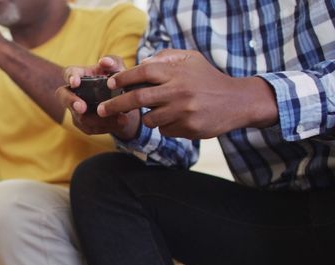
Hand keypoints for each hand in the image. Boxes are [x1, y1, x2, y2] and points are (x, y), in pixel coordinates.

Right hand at [56, 56, 141, 139]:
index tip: (75, 82)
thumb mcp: (119, 69)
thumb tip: (105, 61)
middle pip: (63, 97)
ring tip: (120, 118)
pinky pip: (91, 129)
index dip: (70, 77)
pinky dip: (107, 126)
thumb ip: (113, 62)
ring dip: (99, 119)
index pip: (68, 73)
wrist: (126, 102)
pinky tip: (120, 122)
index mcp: (80, 75)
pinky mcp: (84, 125)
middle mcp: (74, 93)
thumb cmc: (117, 79)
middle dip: (71, 103)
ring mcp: (76, 111)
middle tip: (82, 108)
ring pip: (81, 118)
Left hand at [101, 49, 277, 138]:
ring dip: (150, 117)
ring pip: (150, 119)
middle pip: (137, 99)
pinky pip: (165, 130)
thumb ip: (165, 59)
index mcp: (177, 72)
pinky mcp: (189, 129)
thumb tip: (141, 63)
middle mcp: (179, 91)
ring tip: (163, 111)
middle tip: (101, 109)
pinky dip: (166, 126)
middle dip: (115, 105)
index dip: (122, 78)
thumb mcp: (190, 60)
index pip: (142, 73)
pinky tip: (180, 119)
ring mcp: (184, 111)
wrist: (237, 101)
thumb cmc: (208, 79)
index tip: (109, 84)